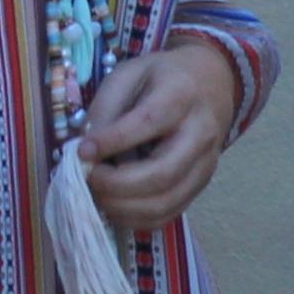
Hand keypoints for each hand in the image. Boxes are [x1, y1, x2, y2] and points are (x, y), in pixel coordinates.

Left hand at [76, 33, 245, 230]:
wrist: (213, 84)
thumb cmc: (163, 78)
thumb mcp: (129, 75)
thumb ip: (106, 109)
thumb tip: (86, 153)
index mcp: (181, 96)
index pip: (149, 123)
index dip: (112, 141)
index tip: (81, 152)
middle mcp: (201, 134)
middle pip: (161, 174)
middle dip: (115, 185)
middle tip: (87, 178)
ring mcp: (205, 164)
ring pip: (165, 202)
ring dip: (123, 207)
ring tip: (97, 194)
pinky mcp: (201, 184)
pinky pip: (168, 214)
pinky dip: (136, 218)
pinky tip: (116, 205)